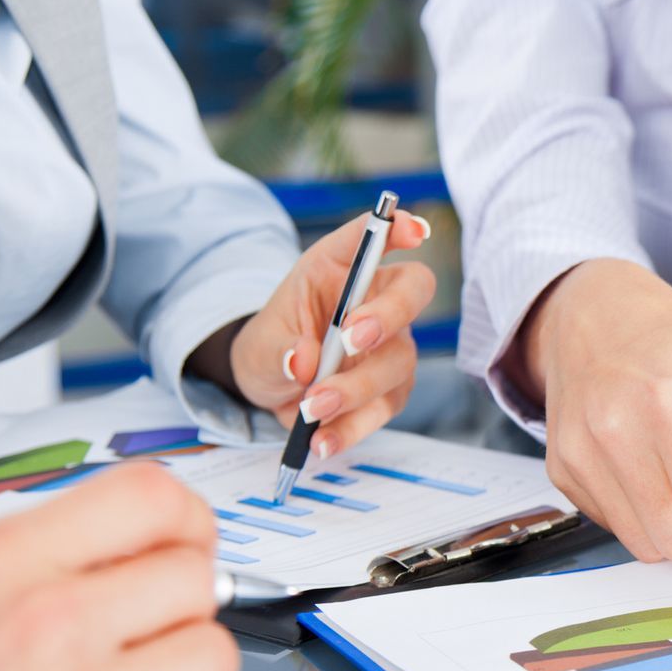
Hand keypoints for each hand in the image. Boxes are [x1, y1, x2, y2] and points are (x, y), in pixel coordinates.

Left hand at [206, 210, 437, 461]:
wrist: (274, 389)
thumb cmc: (273, 348)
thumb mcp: (260, 342)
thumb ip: (277, 349)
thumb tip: (303, 362)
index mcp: (340, 269)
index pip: (373, 238)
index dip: (396, 229)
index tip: (411, 230)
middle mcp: (375, 301)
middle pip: (410, 294)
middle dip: (386, 315)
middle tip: (350, 339)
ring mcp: (390, 347)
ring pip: (397, 362)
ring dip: (355, 388)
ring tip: (311, 408)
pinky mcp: (390, 391)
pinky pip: (381, 409)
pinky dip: (351, 428)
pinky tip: (321, 441)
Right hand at [515, 259, 671, 626]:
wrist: (593, 310)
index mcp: (671, 401)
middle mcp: (616, 428)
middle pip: (668, 532)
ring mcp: (579, 449)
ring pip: (637, 538)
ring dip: (666, 526)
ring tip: (668, 470)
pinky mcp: (559, 466)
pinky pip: (609, 522)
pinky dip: (634, 509)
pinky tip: (635, 463)